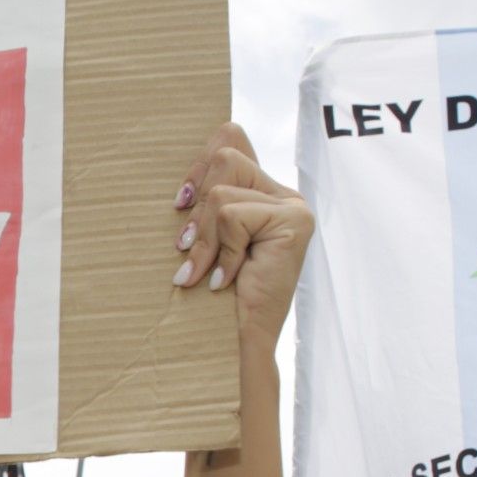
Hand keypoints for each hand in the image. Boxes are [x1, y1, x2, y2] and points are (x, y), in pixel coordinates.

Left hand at [172, 124, 314, 349]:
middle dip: (198, 208)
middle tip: (188, 247)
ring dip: (205, 238)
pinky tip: (226, 279)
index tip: (180, 203)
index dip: (199, 164)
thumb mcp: (206, 240)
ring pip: (223, 194)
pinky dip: (221, 252)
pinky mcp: (295, 221)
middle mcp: (284, 194)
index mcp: (264, 191)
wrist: (241, 338)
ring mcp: (294, 206)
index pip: (230, 138)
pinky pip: (233, 218)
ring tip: (207, 270)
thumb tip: (183, 188)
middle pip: (225, 159)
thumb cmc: (217, 293)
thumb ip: (205, 205)